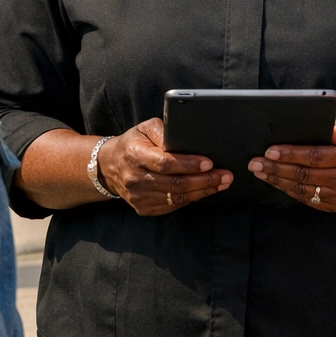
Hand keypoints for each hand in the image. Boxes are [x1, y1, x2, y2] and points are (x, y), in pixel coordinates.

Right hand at [100, 118, 231, 215]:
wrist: (110, 166)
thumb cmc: (133, 143)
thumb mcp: (145, 128)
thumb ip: (163, 130)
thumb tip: (184, 138)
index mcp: (135, 155)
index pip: (165, 162)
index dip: (189, 164)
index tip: (209, 162)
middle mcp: (135, 178)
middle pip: (175, 183)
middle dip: (205, 180)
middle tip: (225, 175)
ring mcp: (138, 196)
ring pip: (176, 197)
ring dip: (202, 191)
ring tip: (221, 183)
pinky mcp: (143, 208)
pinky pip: (172, 206)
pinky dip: (190, 199)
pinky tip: (204, 191)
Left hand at [249, 113, 335, 212]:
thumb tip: (327, 131)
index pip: (314, 156)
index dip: (290, 154)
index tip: (269, 151)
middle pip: (304, 175)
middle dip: (276, 169)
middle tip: (255, 163)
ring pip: (303, 190)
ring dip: (279, 181)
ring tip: (260, 173)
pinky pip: (308, 200)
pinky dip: (290, 191)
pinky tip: (277, 182)